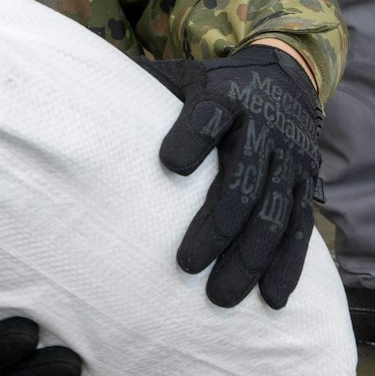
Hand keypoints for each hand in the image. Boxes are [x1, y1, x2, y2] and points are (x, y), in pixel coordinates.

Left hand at [139, 44, 322, 308]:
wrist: (286, 78)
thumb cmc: (215, 86)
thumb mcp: (182, 76)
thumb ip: (141, 86)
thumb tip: (69, 89)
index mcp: (225, 97)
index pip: (210, 115)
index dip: (193, 137)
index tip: (170, 164)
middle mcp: (262, 127)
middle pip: (243, 177)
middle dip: (217, 225)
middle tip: (186, 265)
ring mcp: (288, 159)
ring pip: (274, 211)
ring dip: (249, 258)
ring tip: (220, 297)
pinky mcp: (305, 184)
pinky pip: (300, 227)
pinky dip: (287, 265)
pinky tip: (272, 300)